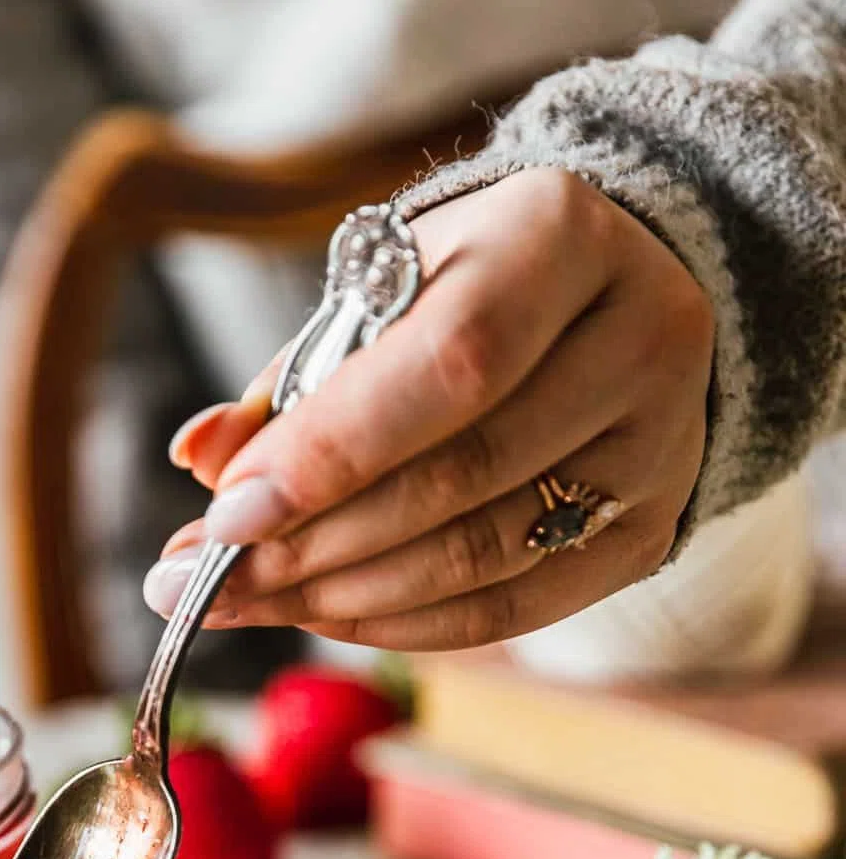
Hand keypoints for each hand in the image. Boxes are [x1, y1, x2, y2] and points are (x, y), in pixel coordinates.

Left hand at [144, 170, 713, 650]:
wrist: (614, 298)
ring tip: (244, 602)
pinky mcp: (649, 531)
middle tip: (206, 580)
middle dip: (312, 544)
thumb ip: (293, 377)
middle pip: (461, 475)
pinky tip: (323, 616)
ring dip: (342, 596)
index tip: (225, 514)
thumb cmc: (468, 287)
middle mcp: (637, 337)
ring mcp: (658, 445)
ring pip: (482, 555)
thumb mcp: (381, 290)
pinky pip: (512, 608)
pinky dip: (403, 624)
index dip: (330, 452)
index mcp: (559, 235)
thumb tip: (201, 459)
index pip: (448, 365)